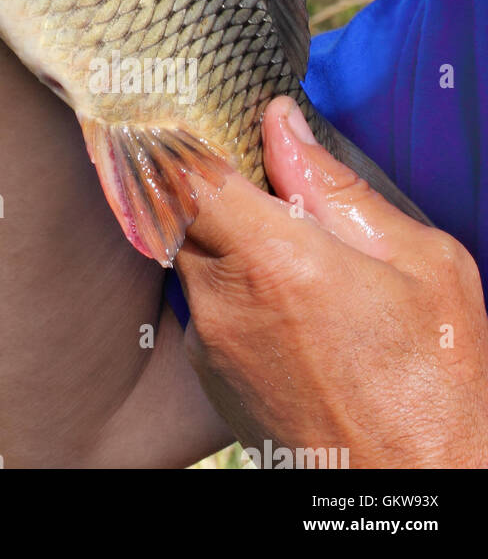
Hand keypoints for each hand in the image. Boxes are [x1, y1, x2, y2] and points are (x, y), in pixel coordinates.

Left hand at [177, 96, 487, 466]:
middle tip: (248, 174)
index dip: (177, 139)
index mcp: (271, 260)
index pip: (182, 174)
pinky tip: (281, 296)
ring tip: (280, 242)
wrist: (416, 494)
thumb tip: (282, 129)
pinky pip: (202, 302)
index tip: (185, 118)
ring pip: (189, 254)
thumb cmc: (434, 391)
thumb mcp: (423, 268)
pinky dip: (227, 283)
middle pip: (178, 210)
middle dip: (202, 183)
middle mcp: (222, 300)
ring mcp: (209, 342)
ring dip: (218, 234)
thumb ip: (338, 190)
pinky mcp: (210, 375)